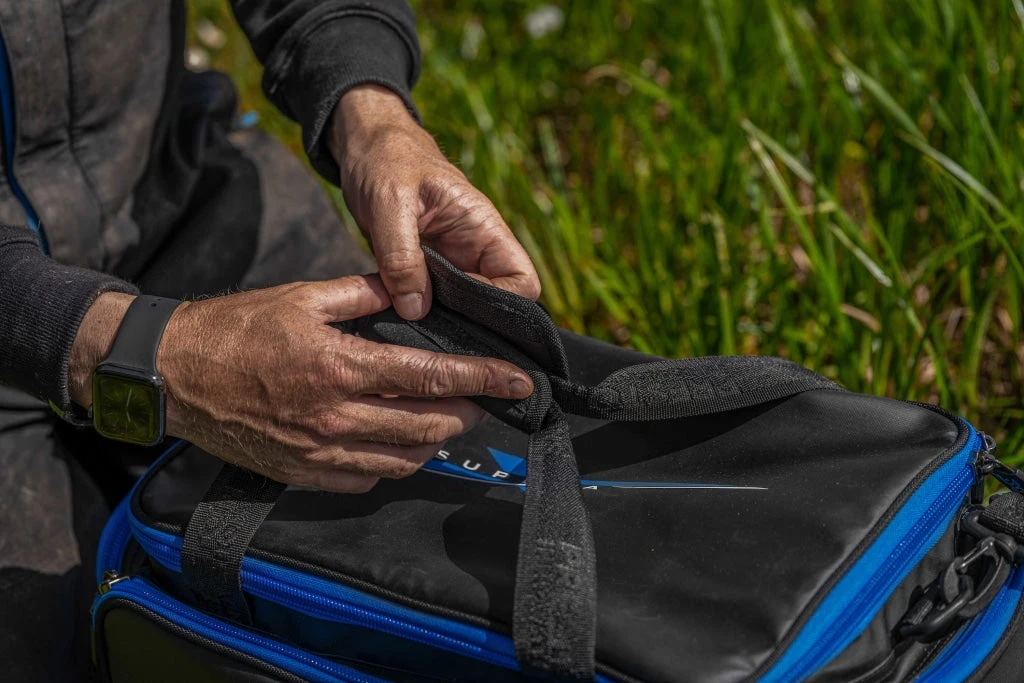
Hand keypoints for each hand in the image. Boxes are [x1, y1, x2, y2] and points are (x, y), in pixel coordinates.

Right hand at [69, 278, 533, 491]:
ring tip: (452, 418)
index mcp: (341, 368)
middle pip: (429, 426)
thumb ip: (364, 293)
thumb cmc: (235, 331)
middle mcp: (336, 418)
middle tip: (486, 397)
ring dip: (438, 440)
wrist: (171, 375)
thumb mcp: (302, 297)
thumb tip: (410, 287)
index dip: (483, 379)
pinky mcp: (303, 473)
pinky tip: (403, 443)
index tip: (519, 382)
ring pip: (404, 459)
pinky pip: (368, 479)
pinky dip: (397, 462)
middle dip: (469, 412)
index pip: (432, 377)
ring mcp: (319, 453)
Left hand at [329, 85, 540, 319]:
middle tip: (429, 323)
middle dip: (469, 319)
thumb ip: (401, 257)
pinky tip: (398, 314)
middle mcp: (474, 250)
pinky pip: (433, 301)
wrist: (364, 145)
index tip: (456, 304)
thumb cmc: (385, 160)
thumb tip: (416, 310)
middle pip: (497, 302)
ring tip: (410, 321)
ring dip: (441, 318)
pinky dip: (418, 311)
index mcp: (484, 228)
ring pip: (463, 307)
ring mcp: (450, 262)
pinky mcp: (425, 270)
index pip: (522, 282)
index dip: (500, 302)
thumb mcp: (388, 203)